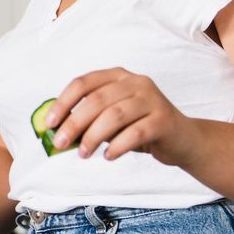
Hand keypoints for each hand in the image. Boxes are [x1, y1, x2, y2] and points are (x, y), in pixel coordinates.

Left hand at [45, 68, 200, 165]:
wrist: (183, 139)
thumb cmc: (140, 127)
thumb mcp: (113, 118)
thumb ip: (90, 119)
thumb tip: (57, 131)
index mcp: (118, 76)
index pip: (83, 83)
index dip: (63, 102)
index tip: (50, 123)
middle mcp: (136, 82)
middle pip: (96, 100)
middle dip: (74, 123)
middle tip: (60, 143)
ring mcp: (152, 99)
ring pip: (114, 115)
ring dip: (93, 136)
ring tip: (83, 153)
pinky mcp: (164, 119)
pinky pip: (135, 133)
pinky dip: (118, 146)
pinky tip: (108, 156)